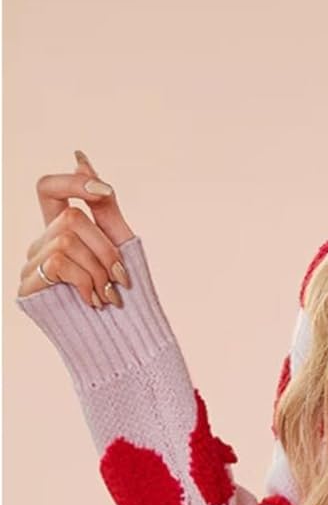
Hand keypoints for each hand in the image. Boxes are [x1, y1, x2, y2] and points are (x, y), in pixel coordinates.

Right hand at [18, 150, 135, 308]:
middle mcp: (40, 246)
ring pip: (65, 240)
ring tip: (111, 297)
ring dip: (99, 270)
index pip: (48, 189)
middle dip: (104, 248)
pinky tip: (94, 302)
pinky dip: (85, 281)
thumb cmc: (123, 299)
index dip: (71, 184)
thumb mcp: (119, 246)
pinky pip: (58, 262)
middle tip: (121, 279)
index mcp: (60, 233)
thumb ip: (102, 206)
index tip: (104, 191)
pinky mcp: (28, 287)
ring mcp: (30, 266)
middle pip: (70, 219)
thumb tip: (79, 158)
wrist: (122, 347)